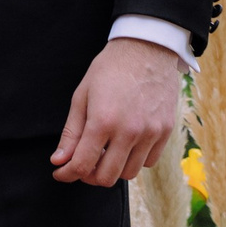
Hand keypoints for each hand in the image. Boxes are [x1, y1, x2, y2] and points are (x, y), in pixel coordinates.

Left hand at [50, 37, 182, 186]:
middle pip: (106, 177)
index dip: (67, 174)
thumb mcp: (82, 96)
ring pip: (129, 174)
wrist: (147, 48)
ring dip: (113, 168)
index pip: (82, 165)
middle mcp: (129, 131)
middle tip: (83, 162)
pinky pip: (148, 162)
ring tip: (105, 152)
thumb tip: (60, 161)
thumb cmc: (110, 69)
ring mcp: (151, 133)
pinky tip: (125, 145)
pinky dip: (134, 160)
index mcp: (103, 121)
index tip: (61, 172)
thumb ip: (71, 133)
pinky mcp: (165, 131)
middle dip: (89, 175)